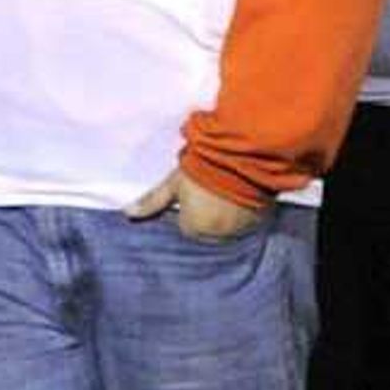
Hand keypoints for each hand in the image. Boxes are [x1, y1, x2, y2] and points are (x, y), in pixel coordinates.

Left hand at [126, 167, 270, 242]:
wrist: (241, 154)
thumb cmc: (202, 167)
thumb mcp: (173, 182)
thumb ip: (153, 201)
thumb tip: (128, 213)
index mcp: (196, 228)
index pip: (188, 225)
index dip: (190, 207)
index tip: (195, 192)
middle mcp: (219, 235)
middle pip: (209, 229)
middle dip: (209, 213)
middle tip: (212, 190)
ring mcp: (242, 229)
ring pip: (229, 226)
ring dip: (228, 213)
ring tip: (229, 189)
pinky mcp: (261, 219)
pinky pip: (250, 221)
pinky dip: (246, 212)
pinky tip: (244, 193)